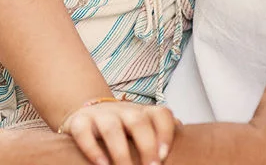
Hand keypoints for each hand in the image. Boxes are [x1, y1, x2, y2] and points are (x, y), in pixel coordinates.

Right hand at [60, 99, 175, 164]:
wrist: (87, 113)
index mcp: (142, 112)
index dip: (166, 133)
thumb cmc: (123, 127)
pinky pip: (84, 133)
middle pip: (138, 121)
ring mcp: (101, 115)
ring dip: (120, 152)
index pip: (161, 114)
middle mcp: (123, 109)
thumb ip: (161, 132)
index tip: (165, 156)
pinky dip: (93, 150)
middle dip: (146, 145)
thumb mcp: (142, 127)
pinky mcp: (79, 122)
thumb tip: (186, 138)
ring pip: (111, 128)